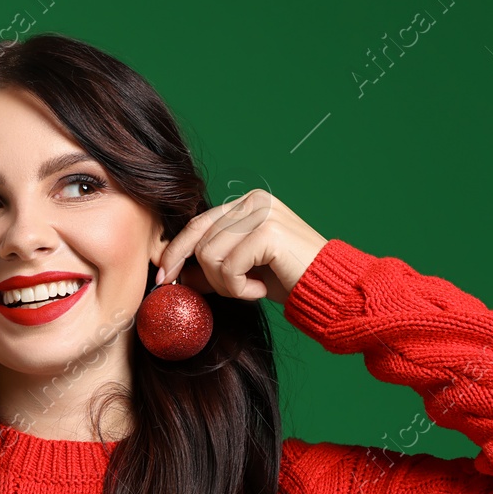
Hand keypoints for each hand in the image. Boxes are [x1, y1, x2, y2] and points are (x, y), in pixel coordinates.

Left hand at [156, 189, 328, 304]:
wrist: (329, 289)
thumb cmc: (288, 280)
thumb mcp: (241, 274)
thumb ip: (210, 269)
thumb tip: (174, 274)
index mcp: (246, 203)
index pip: (197, 224)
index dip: (176, 251)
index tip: (163, 277)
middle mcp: (253, 201)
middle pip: (200, 241)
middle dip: (208, 276)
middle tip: (233, 292)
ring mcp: (261, 213)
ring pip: (210, 255)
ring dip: (227, 285)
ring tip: (254, 289)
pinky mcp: (268, 231)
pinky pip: (229, 268)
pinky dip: (241, 289)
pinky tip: (262, 290)